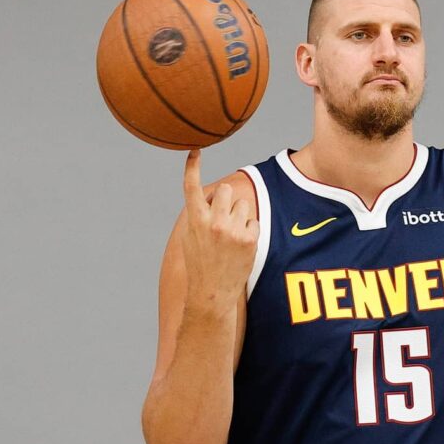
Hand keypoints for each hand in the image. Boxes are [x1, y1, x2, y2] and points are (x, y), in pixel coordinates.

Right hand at [179, 150, 256, 311]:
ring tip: (231, 236)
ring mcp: (232, 230)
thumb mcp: (189, 238)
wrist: (212, 292)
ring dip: (240, 215)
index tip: (195, 151)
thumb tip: (207, 197)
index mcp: (194, 220)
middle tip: (223, 219)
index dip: (192, 167)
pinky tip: (241, 246)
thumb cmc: (199, 264)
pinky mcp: (249, 239)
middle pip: (227, 190)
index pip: (191, 187)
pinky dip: (250, 231)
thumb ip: (197, 216)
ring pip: (243, 204)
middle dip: (227, 200)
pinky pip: (254, 222)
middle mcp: (213, 222)